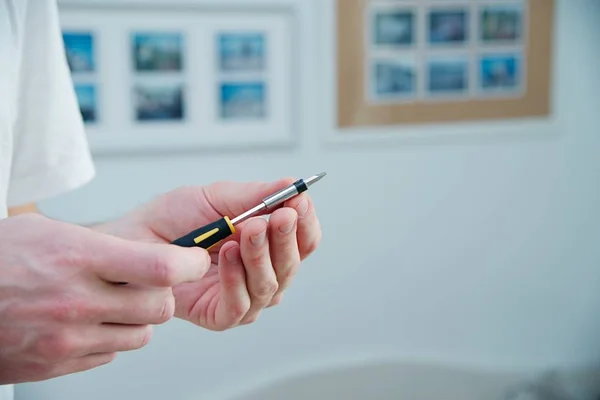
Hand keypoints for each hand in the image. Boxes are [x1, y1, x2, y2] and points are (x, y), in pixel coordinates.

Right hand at [0, 213, 209, 383]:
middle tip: (149, 281)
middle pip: (159, 306)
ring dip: (138, 318)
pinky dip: (111, 338)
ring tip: (112, 301)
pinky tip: (89, 321)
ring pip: (142, 334)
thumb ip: (101, 243)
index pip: (159, 266)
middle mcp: (76, 300)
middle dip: (163, 293)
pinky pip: (111, 353)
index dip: (188, 262)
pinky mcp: (58, 364)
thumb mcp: (47, 231)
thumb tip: (151, 249)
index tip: (193, 258)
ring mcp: (67, 338)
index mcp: (77, 257)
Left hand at [95, 178, 321, 330]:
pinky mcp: (219, 315)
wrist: (131, 239)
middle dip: (285, 239)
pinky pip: (240, 306)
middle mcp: (261, 272)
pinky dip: (236, 280)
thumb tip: (292, 184)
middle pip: (293, 264)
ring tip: (245, 231)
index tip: (299, 202)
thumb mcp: (215, 198)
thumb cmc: (172, 218)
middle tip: (276, 217)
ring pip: (271, 286)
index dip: (306, 223)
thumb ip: (254, 195)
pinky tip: (226, 256)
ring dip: (260, 256)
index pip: (303, 240)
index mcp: (266, 244)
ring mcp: (243, 296)